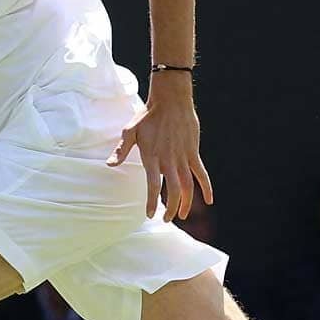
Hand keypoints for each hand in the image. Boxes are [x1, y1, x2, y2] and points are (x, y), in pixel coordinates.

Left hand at [107, 78, 214, 221]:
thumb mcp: (130, 131)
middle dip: (171, 208)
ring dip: (187, 202)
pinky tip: (209, 200)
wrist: (171, 99)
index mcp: (152, 157)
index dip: (152, 201)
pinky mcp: (193, 152)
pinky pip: (201, 173)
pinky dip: (206, 187)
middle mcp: (168, 160)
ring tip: (183, 215)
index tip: (150, 214)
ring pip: (188, 186)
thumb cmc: (147, 116)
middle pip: (174, 190)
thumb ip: (121, 151)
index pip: (153, 185)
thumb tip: (109, 165)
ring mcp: (183, 157)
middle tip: (166, 219)